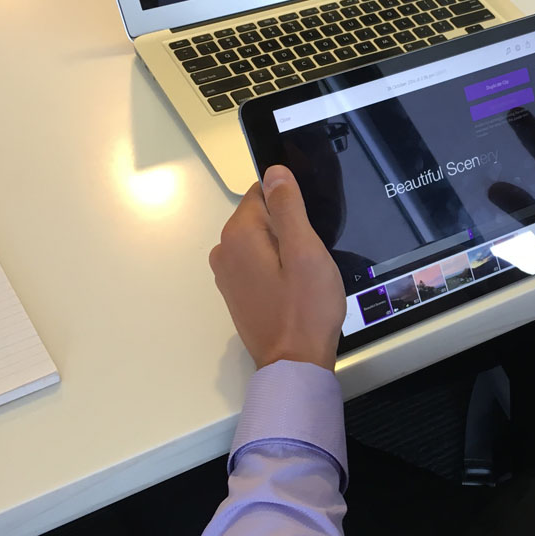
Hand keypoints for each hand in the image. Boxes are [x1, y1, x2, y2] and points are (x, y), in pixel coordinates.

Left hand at [209, 166, 345, 370]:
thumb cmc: (305, 309)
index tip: (309, 232)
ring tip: (304, 277)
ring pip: (262, 242)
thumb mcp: (305, 250)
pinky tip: (293, 289)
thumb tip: (274, 172)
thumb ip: (288, 206)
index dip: (293, 208)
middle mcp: (224, 251)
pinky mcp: (236, 293)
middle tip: (310, 258)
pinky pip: (258, 264)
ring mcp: (227, 274)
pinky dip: (276, 269)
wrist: (295, 363)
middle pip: (262, 218)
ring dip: (284, 252)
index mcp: (238, 235)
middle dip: (289, 230)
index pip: (264, 192)